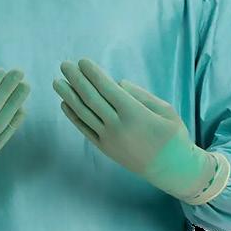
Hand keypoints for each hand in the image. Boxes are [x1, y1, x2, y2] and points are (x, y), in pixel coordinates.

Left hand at [52, 58, 215, 200]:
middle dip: (76, 80)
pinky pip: (85, 130)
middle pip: (92, 98)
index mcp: (135, 113)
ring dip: (69, 96)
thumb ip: (141, 95)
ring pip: (84, 114)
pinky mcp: (106, 149)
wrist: (171, 169)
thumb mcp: (165, 110)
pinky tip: (64, 103)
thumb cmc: (173, 136)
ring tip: (57, 82)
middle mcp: (118, 126)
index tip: (82, 61)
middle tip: (64, 64)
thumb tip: (117, 83)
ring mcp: (109, 139)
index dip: (93, 74)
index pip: (108, 89)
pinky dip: (73, 116)